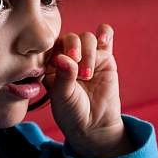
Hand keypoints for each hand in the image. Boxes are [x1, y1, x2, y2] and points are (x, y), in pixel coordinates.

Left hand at [43, 24, 133, 157]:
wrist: (94, 125)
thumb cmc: (72, 111)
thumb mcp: (63, 96)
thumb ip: (64, 76)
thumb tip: (63, 58)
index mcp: (51, 63)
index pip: (52, 45)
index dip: (57, 51)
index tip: (60, 64)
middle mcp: (68, 55)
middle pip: (70, 38)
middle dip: (74, 49)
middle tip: (77, 69)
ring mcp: (87, 55)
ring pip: (87, 38)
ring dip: (88, 52)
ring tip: (87, 75)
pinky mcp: (105, 56)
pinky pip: (105, 37)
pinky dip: (105, 33)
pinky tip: (103, 39)